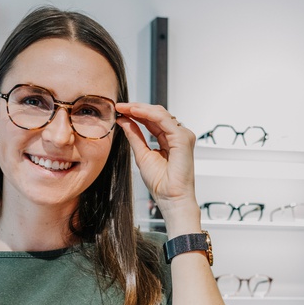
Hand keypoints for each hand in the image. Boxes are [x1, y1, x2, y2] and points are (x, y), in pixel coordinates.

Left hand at [115, 103, 199, 227]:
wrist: (170, 198)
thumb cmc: (161, 184)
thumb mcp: (142, 154)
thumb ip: (135, 136)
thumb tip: (124, 121)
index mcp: (169, 140)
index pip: (152, 120)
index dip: (136, 113)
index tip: (120, 110)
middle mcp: (177, 136)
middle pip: (157, 113)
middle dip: (137, 108)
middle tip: (120, 106)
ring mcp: (182, 135)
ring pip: (160, 113)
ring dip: (140, 108)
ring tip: (124, 107)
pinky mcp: (183, 138)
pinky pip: (163, 119)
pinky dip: (148, 113)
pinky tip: (134, 111)